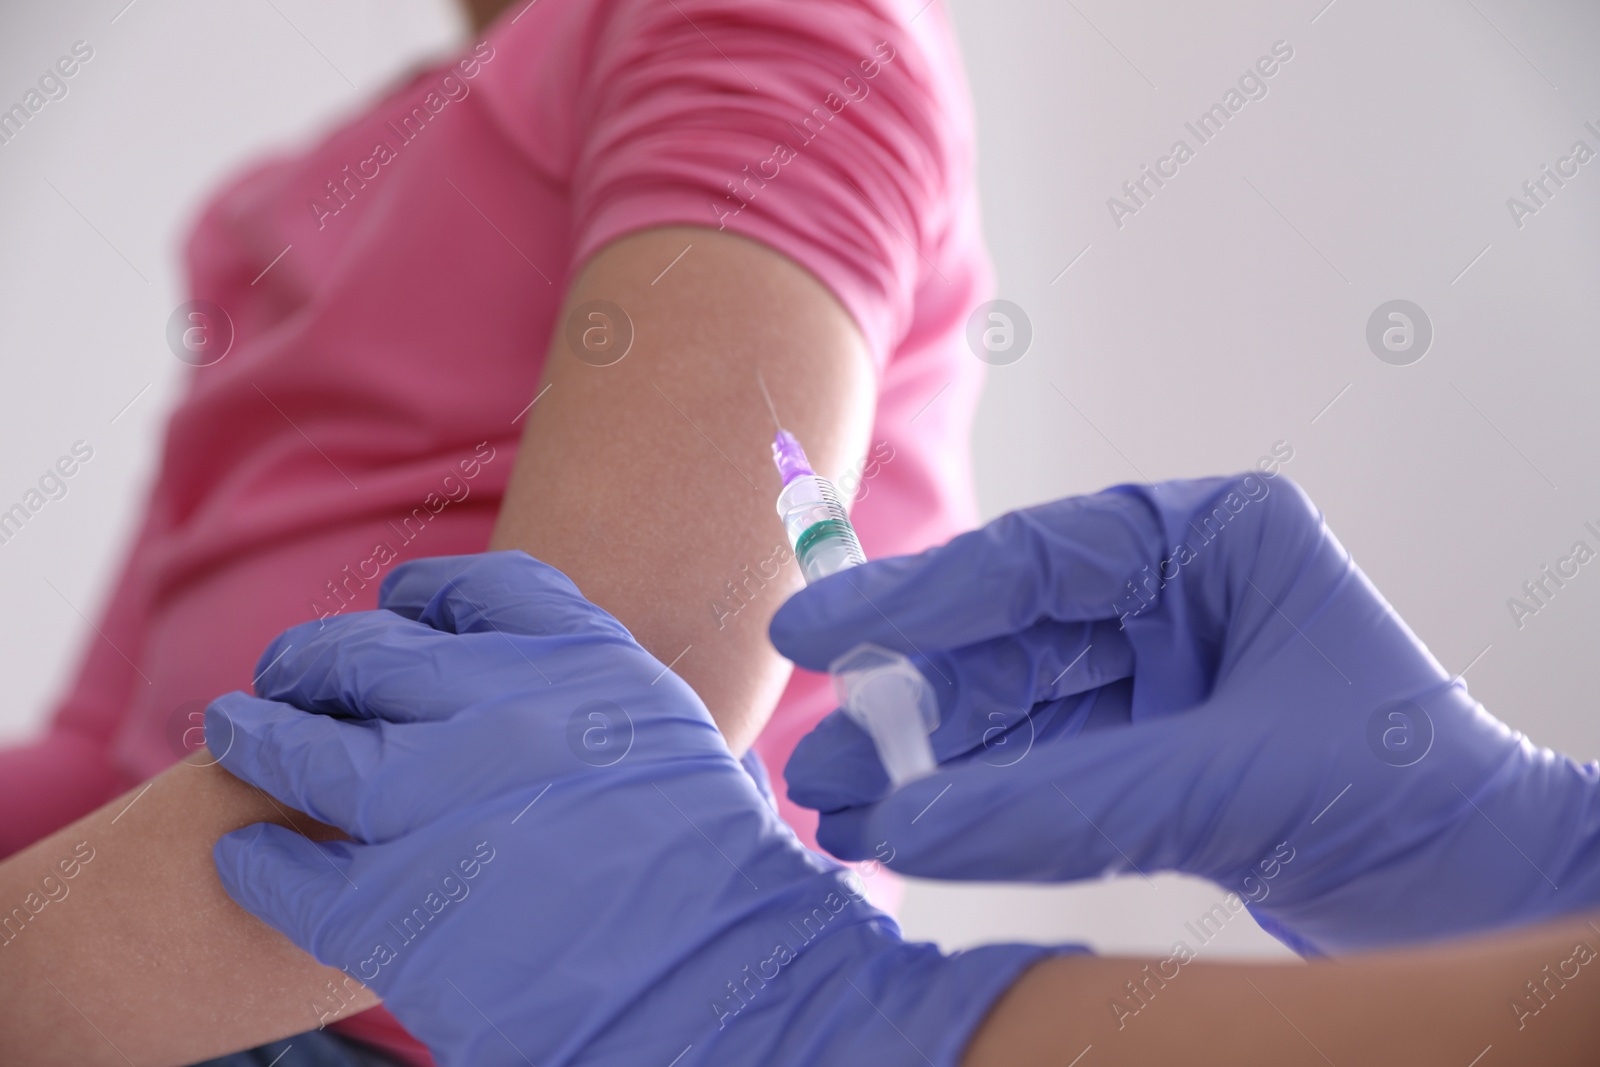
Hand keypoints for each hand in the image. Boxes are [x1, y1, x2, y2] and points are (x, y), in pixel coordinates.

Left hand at [208, 551, 1054, 1065]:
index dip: (416, 596)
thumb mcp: (668, 736)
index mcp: (577, 660)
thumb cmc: (713, 869)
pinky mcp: (392, 906)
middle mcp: (497, 710)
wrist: (718, 979)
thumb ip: (595, 692)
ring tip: (234, 732)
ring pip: (302, 747)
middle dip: (315, 658)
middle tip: (287, 673)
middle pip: (366, 654)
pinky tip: (250, 858)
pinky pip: (285, 867)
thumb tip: (543, 686)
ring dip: (256, 735)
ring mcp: (434, 804)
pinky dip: (257, 860)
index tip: (394, 611)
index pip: (467, 590)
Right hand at [771, 475, 1599, 953]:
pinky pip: (1032, 767)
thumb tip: (907, 827)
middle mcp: (1172, 591)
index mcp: (1212, 538)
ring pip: (1007, 708)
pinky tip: (899, 829)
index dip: (913, 599)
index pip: (1036, 558)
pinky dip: (967, 803)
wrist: (1480, 893)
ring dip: (923, 762)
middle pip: (1003, 636)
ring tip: (837, 811)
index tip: (809, 629)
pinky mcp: (1143, 748)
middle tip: (817, 758)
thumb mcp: (1232, 782)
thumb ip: (1064, 803)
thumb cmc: (1409, 798)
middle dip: (909, 705)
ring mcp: (1153, 671)